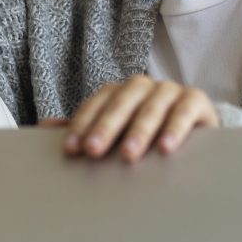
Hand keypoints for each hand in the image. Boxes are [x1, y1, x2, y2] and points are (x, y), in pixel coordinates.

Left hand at [62, 75, 219, 162]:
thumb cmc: (148, 137)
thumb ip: (87, 129)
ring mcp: (170, 90)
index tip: (72, 149)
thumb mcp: (117, 135)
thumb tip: (45, 127)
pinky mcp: (195, 100)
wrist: (196, 136)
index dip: (83, 124)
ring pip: (151, 105)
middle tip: (94, 151)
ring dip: (139, 130)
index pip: (97, 104)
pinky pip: (184, 110)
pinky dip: (175, 128)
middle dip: (106, 126)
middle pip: (121, 101)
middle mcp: (143, 86)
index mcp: (119, 92)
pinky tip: (165, 148)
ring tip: (129, 155)